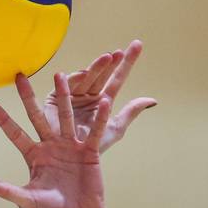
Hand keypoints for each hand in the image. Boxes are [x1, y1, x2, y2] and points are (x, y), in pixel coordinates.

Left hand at [0, 74, 111, 207]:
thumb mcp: (27, 200)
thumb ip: (7, 191)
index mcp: (34, 155)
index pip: (15, 134)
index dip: (3, 120)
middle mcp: (50, 145)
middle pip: (36, 117)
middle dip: (28, 97)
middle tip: (19, 77)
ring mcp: (69, 145)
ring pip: (65, 116)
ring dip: (63, 97)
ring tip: (60, 75)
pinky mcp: (88, 150)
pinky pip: (93, 131)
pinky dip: (98, 118)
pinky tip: (102, 101)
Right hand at [31, 40, 155, 152]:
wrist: (69, 162)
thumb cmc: (92, 148)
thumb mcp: (114, 129)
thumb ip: (131, 112)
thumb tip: (152, 99)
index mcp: (103, 101)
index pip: (117, 78)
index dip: (127, 63)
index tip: (137, 45)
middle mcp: (88, 95)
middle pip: (101, 75)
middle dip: (109, 64)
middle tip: (118, 53)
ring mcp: (71, 95)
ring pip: (86, 79)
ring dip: (96, 68)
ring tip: (106, 59)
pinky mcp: (55, 99)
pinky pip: (65, 87)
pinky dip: (73, 80)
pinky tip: (82, 74)